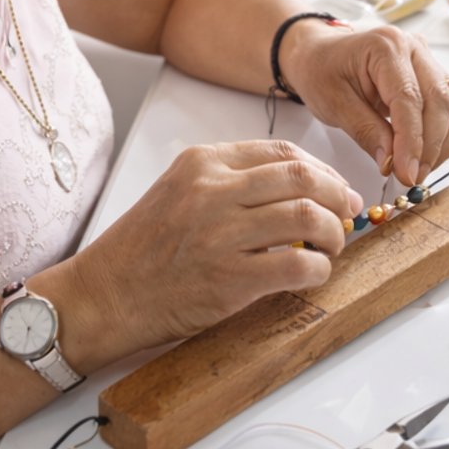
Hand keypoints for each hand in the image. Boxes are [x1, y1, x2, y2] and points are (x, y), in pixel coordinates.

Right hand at [51, 139, 363, 362]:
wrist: (102, 296)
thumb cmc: (144, 248)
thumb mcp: (180, 191)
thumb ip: (232, 182)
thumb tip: (302, 187)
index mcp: (203, 164)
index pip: (283, 153)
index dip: (322, 171)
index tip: (336, 188)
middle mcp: (212, 192)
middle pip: (304, 178)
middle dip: (338, 196)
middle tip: (346, 215)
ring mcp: (221, 234)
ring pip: (308, 217)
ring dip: (333, 234)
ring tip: (331, 247)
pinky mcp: (229, 279)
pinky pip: (298, 265)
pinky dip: (319, 269)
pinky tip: (314, 273)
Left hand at [281, 22, 448, 186]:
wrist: (322, 54)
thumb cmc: (321, 71)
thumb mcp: (332, 103)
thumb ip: (365, 130)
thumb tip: (392, 162)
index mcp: (386, 46)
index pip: (410, 98)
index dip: (412, 141)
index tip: (407, 174)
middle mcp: (415, 48)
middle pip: (442, 101)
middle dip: (431, 147)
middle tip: (411, 177)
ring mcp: (431, 61)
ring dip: (445, 143)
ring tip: (419, 168)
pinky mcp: (438, 77)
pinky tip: (428, 154)